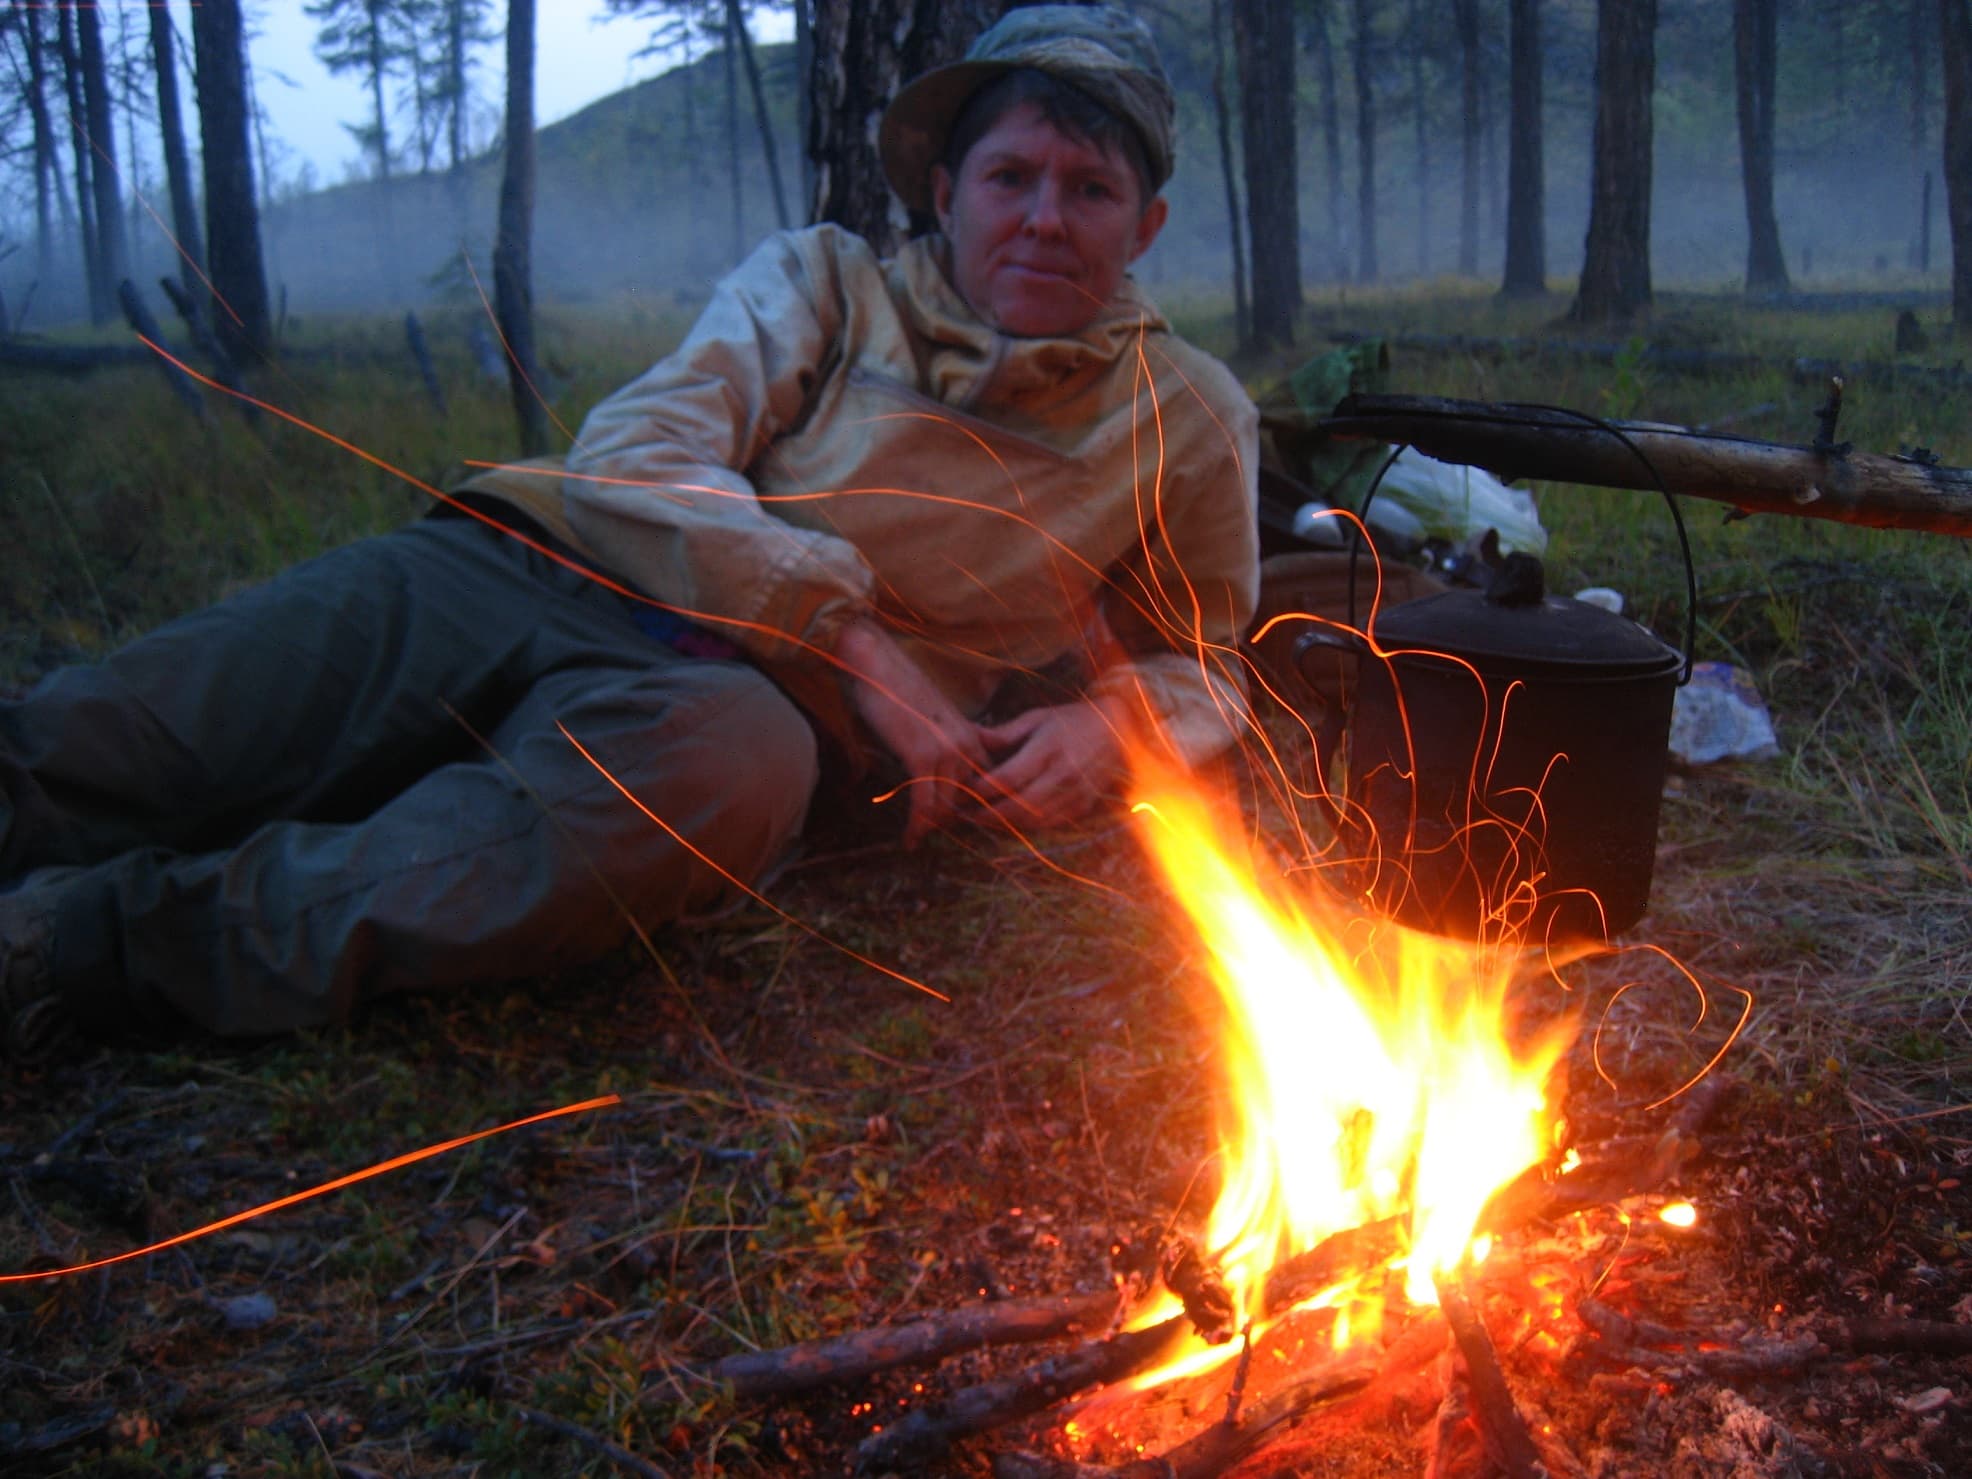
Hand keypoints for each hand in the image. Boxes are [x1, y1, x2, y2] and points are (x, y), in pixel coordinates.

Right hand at [837, 619, 990, 845]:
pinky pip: (925, 803)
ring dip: (932, 826)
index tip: (963, 825)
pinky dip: (917, 826)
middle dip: (955, 821)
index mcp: (972, 734)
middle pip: (971, 799)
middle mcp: (967, 744)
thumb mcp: (934, 716)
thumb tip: (940, 766)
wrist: (877, 664)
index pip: (988, 781)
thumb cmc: (898, 687)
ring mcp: (947, 751)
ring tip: (918, 838)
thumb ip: (945, 740)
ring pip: (948, 806)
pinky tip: (910, 840)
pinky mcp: (922, 756)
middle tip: (937, 837)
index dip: (977, 807)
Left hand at [974, 700, 1126, 831]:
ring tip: (981, 819)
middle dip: (987, 813)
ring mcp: (1075, 793)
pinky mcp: (1083, 805)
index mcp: (1048, 749)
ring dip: (1004, 823)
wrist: (1120, 729)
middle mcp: (1063, 774)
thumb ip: (1004, 733)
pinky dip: (1026, 826)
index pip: (1007, 778)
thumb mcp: (1038, 718)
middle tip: (965, 813)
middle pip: (1017, 805)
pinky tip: (1009, 821)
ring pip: (1032, 819)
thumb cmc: (1073, 720)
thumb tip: (971, 737)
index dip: (981, 790)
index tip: (963, 791)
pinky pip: (1049, 823)